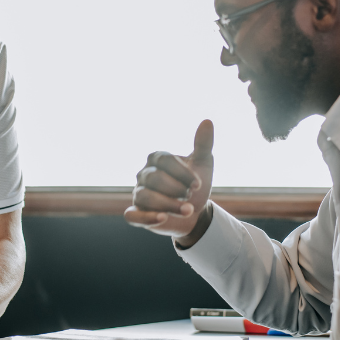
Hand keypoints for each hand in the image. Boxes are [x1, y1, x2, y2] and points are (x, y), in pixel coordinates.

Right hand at [124, 120, 214, 243]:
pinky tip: (162, 218)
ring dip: (168, 204)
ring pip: (144, 197)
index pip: (164, 160)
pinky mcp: (137, 213)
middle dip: (175, 189)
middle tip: (190, 196)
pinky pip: (132, 216)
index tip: (198, 185)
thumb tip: (207, 121)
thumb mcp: (203, 164)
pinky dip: (146, 217)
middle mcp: (144, 174)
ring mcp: (139, 194)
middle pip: (154, 178)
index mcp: (157, 158)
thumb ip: (203, 144)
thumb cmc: (195, 186)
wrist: (195, 213)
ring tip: (187, 211)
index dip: (182, 173)